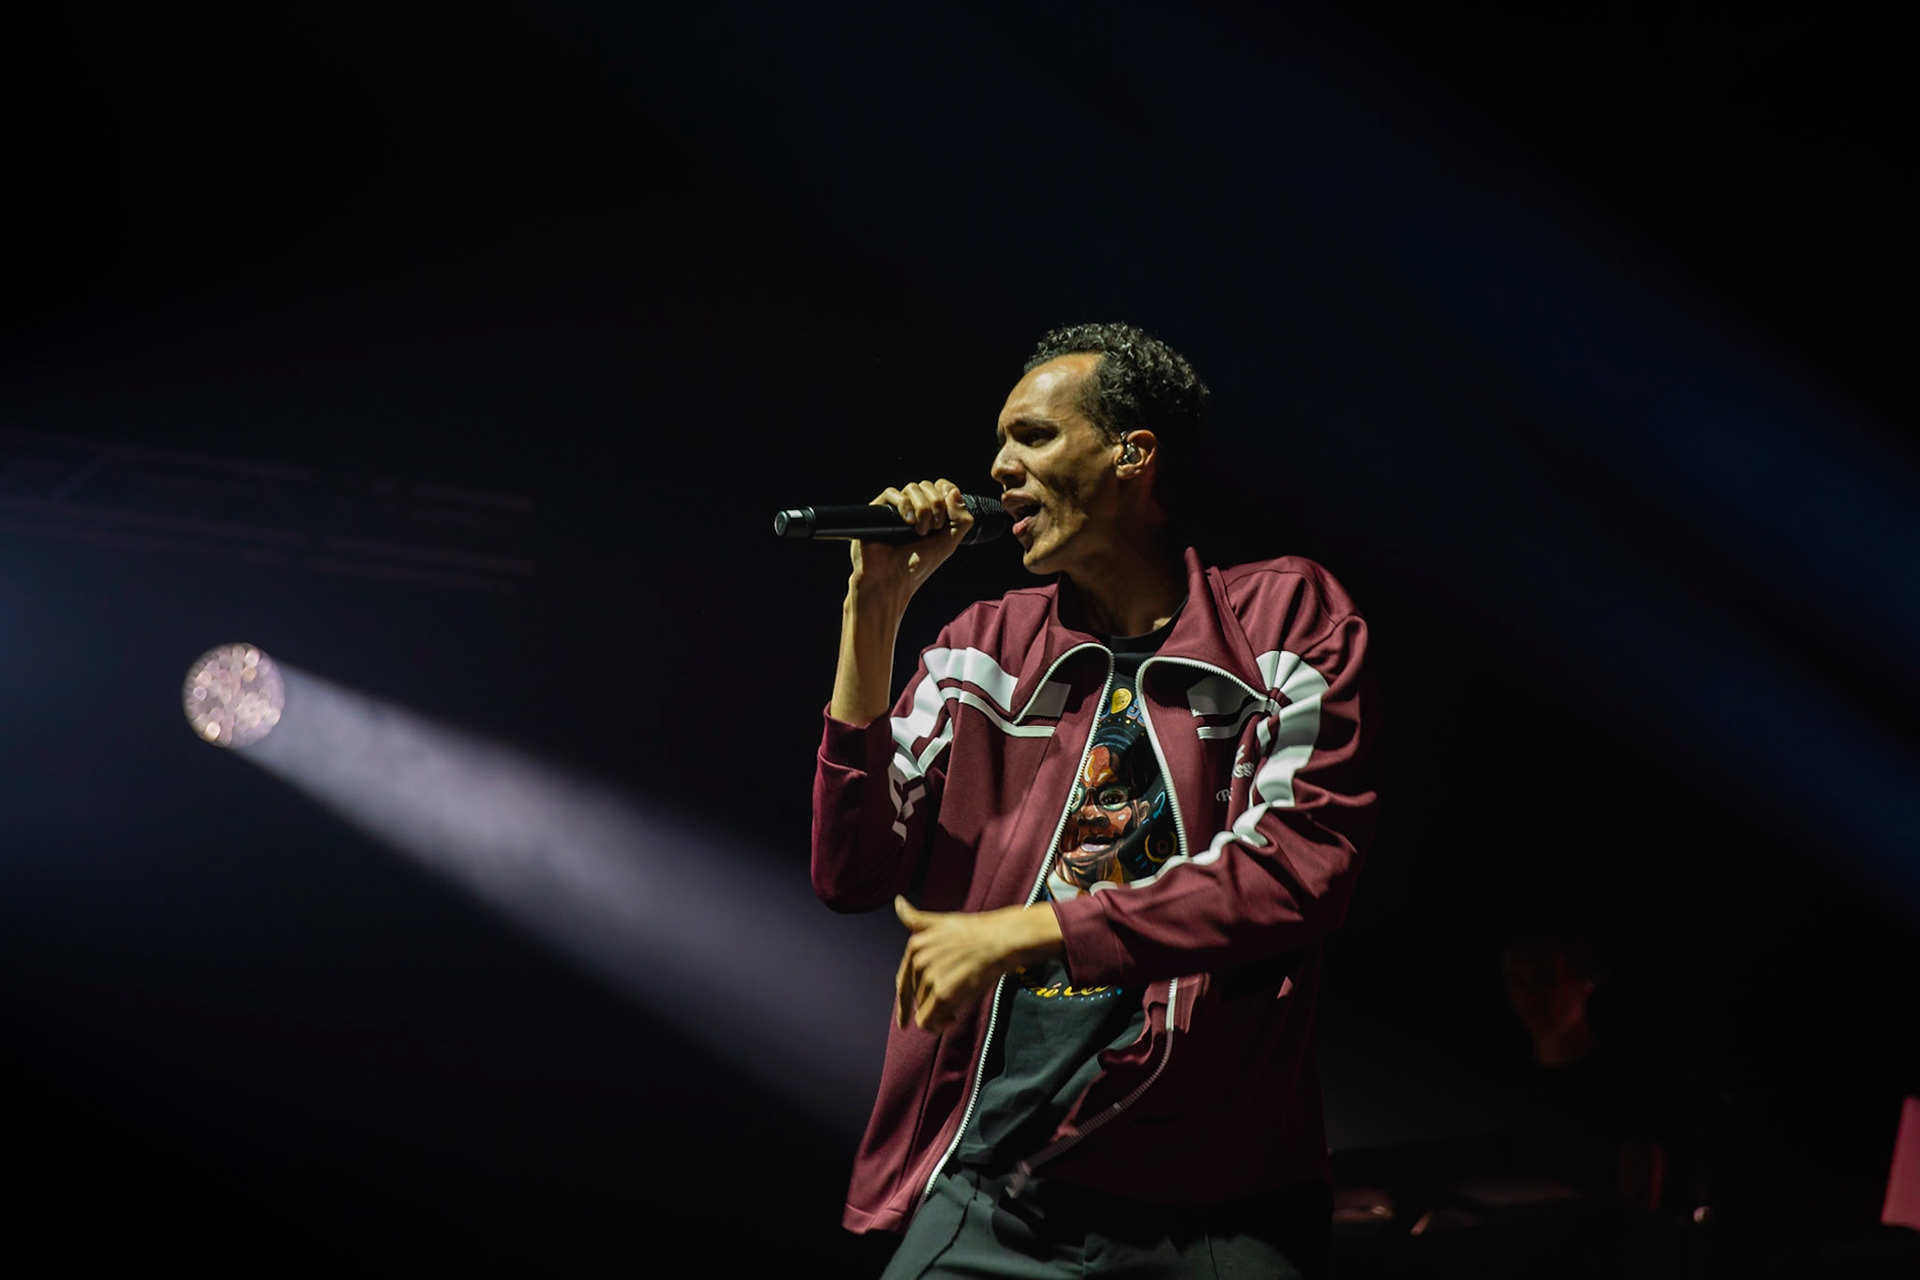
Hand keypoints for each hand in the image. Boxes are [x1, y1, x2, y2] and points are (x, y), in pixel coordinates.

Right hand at [849, 480, 972, 601]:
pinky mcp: (878, 510)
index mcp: (931, 514)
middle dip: (936, 505)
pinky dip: (904, 504)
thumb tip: (955, 492)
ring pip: (913, 487)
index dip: (947, 492)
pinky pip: (892, 492)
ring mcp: (896, 509)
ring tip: (918, 531)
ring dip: (922, 508)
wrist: (892, 579)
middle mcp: (914, 509)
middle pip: (928, 486)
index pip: (941, 487)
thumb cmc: (917, 566)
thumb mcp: (949, 544)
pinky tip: (907, 521)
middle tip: (932, 529)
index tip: (948, 511)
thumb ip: (961, 519)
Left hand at [893, 895, 1063, 1032]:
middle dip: (931, 1004)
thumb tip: (897, 901)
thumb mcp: (942, 921)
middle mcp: (917, 961)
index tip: (903, 1021)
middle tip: (952, 1003)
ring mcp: (929, 977)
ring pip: (923, 1010)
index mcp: (915, 945)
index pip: (903, 983)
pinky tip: (952, 1019)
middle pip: (916, 998)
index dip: (903, 1003)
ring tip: (958, 1006)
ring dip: (939, 1014)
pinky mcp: (943, 993)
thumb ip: (915, 919)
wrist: (1001, 939)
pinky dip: (938, 1026)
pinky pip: (928, 1022)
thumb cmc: (977, 931)